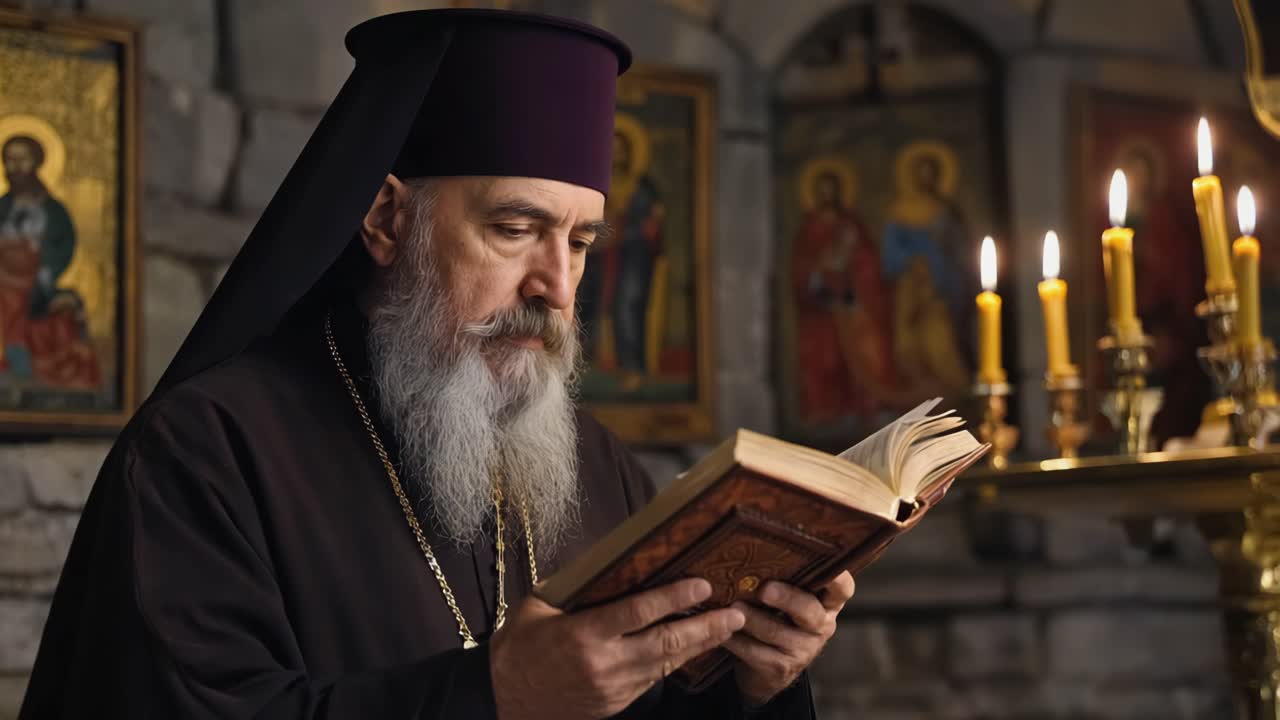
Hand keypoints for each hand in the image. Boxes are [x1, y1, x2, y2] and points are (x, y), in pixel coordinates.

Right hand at [489, 578, 745, 719]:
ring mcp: (612, 688)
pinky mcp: (615, 704)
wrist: (502, 701)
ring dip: (699, 646)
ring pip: (666, 664)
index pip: (639, 612)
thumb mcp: (537, 608)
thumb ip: (572, 588)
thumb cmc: (517, 648)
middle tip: (736, 613)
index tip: (703, 586)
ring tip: (728, 628)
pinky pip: (652, 679)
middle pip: (666, 643)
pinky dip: (675, 662)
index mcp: (583, 634)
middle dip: (706, 628)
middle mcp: (604, 664)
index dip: (674, 599)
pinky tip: (693, 648)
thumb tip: (604, 560)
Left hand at [724, 571, 855, 705]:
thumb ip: (785, 577)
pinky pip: (755, 652)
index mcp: (827, 603)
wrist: (767, 668)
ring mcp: (803, 650)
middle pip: (809, 611)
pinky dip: (736, 639)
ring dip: (752, 618)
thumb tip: (756, 549)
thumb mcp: (789, 598)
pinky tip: (722, 629)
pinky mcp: (780, 668)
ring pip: (776, 632)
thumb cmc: (777, 617)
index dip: (837, 577)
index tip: (822, 562)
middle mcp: (821, 626)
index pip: (842, 589)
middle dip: (787, 598)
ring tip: (733, 607)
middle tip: (765, 589)